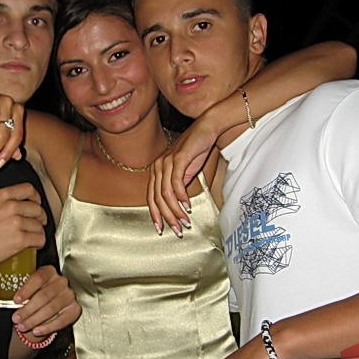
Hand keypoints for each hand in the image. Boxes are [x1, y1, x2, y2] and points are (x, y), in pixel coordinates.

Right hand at [0, 183, 45, 269]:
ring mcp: (15, 222)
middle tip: (35, 224)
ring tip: (30, 237)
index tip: (36, 204)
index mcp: (2, 195)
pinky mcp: (19, 239)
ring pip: (39, 225)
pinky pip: (39, 238)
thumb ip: (5, 203)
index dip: (36, 198)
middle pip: (37, 209)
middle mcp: (10, 206)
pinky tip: (31, 245)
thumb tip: (22, 206)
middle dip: (39, 218)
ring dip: (37, 232)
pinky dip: (38, 243)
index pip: (29, 189)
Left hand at [11, 265, 81, 336]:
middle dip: (28, 309)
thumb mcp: (28, 289)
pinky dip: (48, 327)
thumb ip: (20, 290)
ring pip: (52, 308)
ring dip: (35, 319)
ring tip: (22, 326)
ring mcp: (70, 295)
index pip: (39, 278)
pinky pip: (62, 320)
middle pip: (44, 295)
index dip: (26, 289)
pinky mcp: (75, 309)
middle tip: (16, 318)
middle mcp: (61, 281)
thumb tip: (4, 295)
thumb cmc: (35, 295)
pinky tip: (37, 330)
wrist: (47, 306)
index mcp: (49, 271)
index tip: (16, 300)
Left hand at [148, 117, 218, 236]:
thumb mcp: (185, 172)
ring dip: (176, 210)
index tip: (161, 228)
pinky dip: (182, 196)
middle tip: (177, 229)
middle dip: (166, 217)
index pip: (151, 197)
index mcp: (157, 170)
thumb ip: (179, 186)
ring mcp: (167, 161)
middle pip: (157, 198)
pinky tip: (188, 205)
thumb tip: (178, 205)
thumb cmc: (197, 150)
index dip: (155, 214)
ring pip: (166, 193)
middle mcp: (158, 166)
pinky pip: (176, 182)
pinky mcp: (178, 158)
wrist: (207, 128)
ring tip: (185, 221)